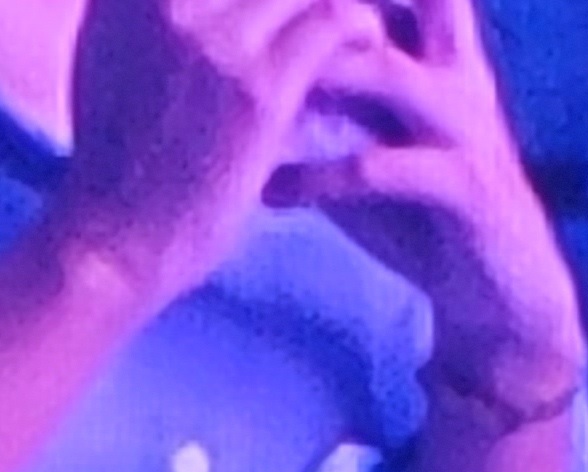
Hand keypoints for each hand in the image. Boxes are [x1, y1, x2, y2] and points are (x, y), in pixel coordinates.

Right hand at [40, 0, 385, 316]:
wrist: (117, 236)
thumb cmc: (124, 159)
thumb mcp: (115, 55)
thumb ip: (151, 13)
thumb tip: (190, 4)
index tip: (300, 0)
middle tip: (342, 9)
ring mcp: (208, 36)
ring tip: (367, 24)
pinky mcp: (256, 88)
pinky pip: (334, 22)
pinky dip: (363, 27)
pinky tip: (376, 48)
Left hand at [262, 0, 585, 415]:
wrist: (503, 298)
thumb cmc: (425, 215)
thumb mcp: (370, 137)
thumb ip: (320, 94)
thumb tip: (238, 62)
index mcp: (440, 55)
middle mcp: (458, 77)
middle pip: (395, 5)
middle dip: (328, 8)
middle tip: (252, 20)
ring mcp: (468, 130)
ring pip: (386, 72)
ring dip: (314, 75)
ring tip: (252, 97)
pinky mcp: (470, 189)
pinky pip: (383, 168)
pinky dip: (321, 178)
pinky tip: (274, 193)